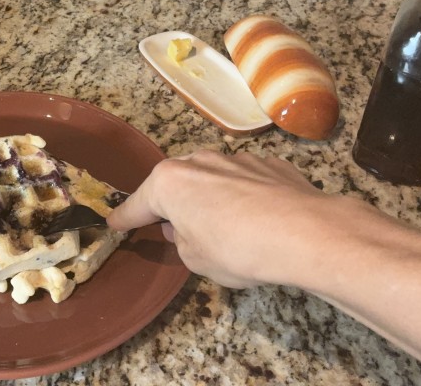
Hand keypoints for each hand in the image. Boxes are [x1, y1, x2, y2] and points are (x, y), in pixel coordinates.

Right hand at [107, 151, 328, 287]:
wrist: (306, 234)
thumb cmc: (238, 249)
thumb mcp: (195, 259)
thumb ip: (181, 241)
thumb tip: (184, 229)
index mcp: (170, 183)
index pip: (138, 205)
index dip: (125, 218)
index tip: (114, 223)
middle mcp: (199, 161)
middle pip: (177, 184)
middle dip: (174, 204)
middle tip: (175, 228)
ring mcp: (237, 159)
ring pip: (213, 179)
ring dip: (212, 199)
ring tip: (225, 228)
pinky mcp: (271, 165)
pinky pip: (247, 181)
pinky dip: (246, 197)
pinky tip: (258, 219)